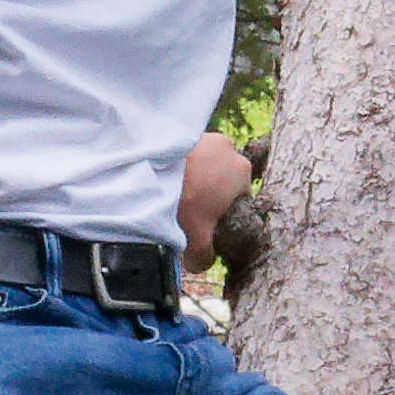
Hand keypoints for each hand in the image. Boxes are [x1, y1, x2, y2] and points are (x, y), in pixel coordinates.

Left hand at [178, 132, 256, 263]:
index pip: (238, 196)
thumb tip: (202, 264)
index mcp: (242, 172)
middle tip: (187, 204)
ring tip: (175, 189)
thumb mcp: (198, 238)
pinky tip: (166, 175)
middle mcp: (229, 148)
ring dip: (194, 173)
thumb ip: (205, 256)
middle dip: (208, 189)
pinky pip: (187, 150)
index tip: (205, 216)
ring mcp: (207, 135)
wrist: (152, 171)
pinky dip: (179, 162)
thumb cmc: (183, 202)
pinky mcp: (186, 130)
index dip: (222, 209)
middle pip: (221, 176)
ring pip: (204, 161)